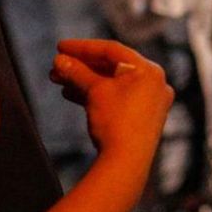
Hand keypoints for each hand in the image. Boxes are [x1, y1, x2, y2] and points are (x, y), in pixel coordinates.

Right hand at [49, 39, 172, 166]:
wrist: (126, 163)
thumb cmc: (116, 122)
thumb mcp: (94, 91)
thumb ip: (77, 72)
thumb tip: (59, 60)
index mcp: (149, 70)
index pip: (112, 50)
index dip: (82, 47)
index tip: (60, 47)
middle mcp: (155, 83)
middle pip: (112, 67)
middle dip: (81, 67)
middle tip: (56, 67)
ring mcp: (151, 101)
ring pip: (112, 84)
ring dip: (85, 81)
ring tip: (59, 80)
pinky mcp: (143, 118)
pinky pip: (117, 99)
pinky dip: (97, 95)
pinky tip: (72, 95)